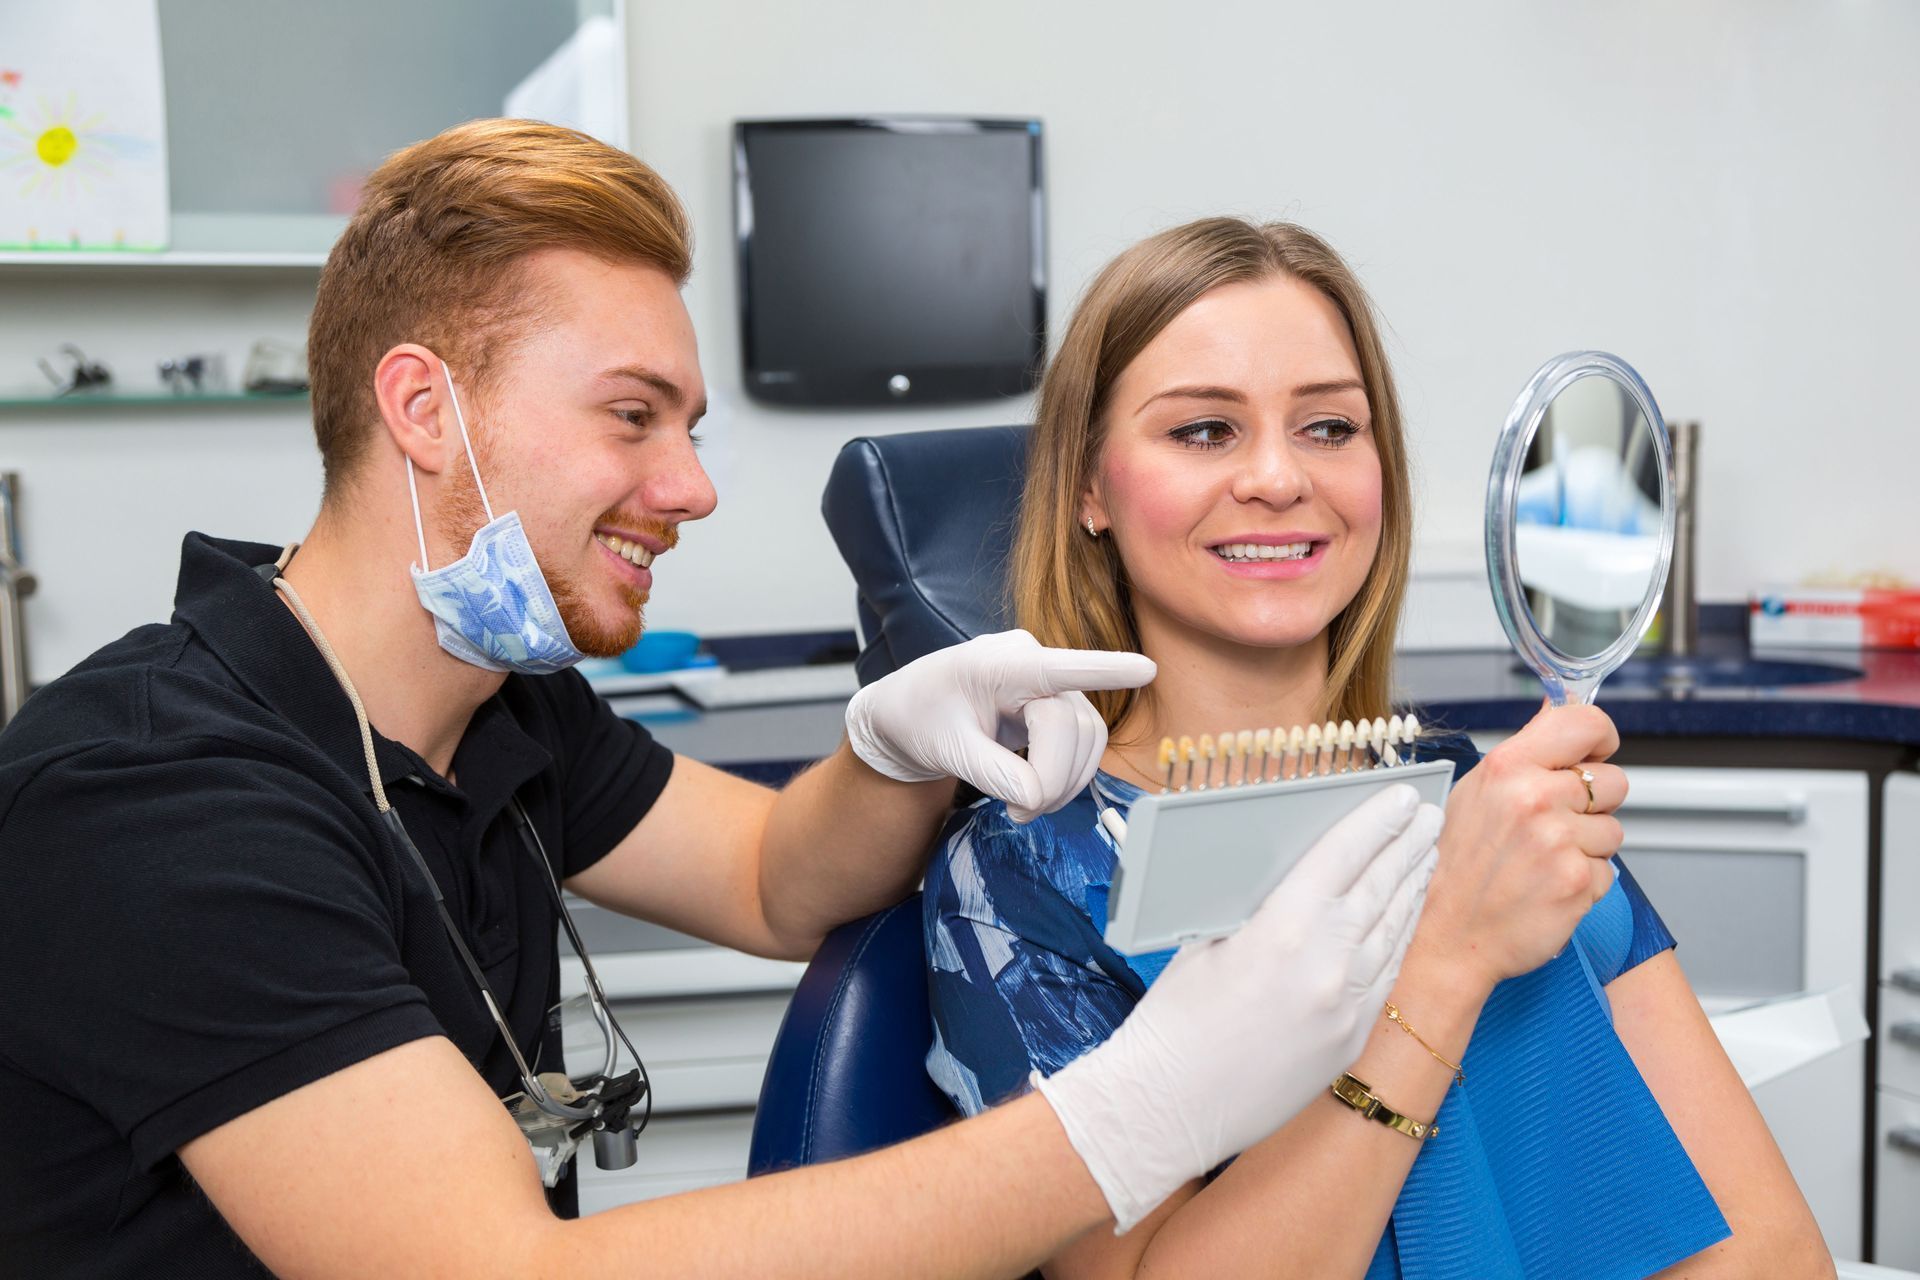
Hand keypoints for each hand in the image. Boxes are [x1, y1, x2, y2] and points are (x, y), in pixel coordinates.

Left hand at [844, 630, 1155, 822]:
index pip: (1057, 667)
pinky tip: (1037, 793)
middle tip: (1019, 813)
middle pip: (1072, 724)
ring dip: (1065, 782)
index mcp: (999, 664)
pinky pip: (1085, 744)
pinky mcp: (1059, 707)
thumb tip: (1034, 799)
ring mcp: (1051, 685)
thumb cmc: (921, 718)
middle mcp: (1034, 663)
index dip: (1104, 670)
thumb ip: (990, 773)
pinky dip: (1068, 777)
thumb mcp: (946, 749)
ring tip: (1023, 807)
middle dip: (1054, 777)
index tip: (1146, 669)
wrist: (911, 715)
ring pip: (1088, 737)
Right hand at [1036, 785, 1442, 1230]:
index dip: (1375, 821)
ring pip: (1392, 933)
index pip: (1343, 856)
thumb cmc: (1174, 1021)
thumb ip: (1258, 907)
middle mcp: (1327, 964)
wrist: (1170, 1108)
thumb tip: (1296, 878)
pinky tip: (1404, 920)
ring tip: (1425, 859)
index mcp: (1283, 928)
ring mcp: (1346, 1007)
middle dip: (1406, 848)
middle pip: (1379, 889)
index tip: (1401, 796)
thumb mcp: (1206, 941)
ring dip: (1411, 891)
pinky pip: (1386, 977)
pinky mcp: (1350, 1041)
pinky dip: (1398, 940)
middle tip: (1428, 818)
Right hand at [1413, 703, 1626, 993]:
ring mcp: (1558, 841)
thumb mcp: (1476, 792)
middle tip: (1553, 825)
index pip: (1586, 723)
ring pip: (1613, 830)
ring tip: (1543, 860)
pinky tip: (1547, 886)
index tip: (1595, 754)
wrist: (1447, 934)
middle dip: (1593, 804)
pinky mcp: (1577, 881)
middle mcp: (1534, 797)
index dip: (1600, 739)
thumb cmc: (1457, 866)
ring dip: (1588, 847)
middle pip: (1613, 781)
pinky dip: (1583, 881)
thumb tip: (1561, 712)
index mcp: (1507, 767)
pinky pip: (1607, 871)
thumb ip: (1524, 755)